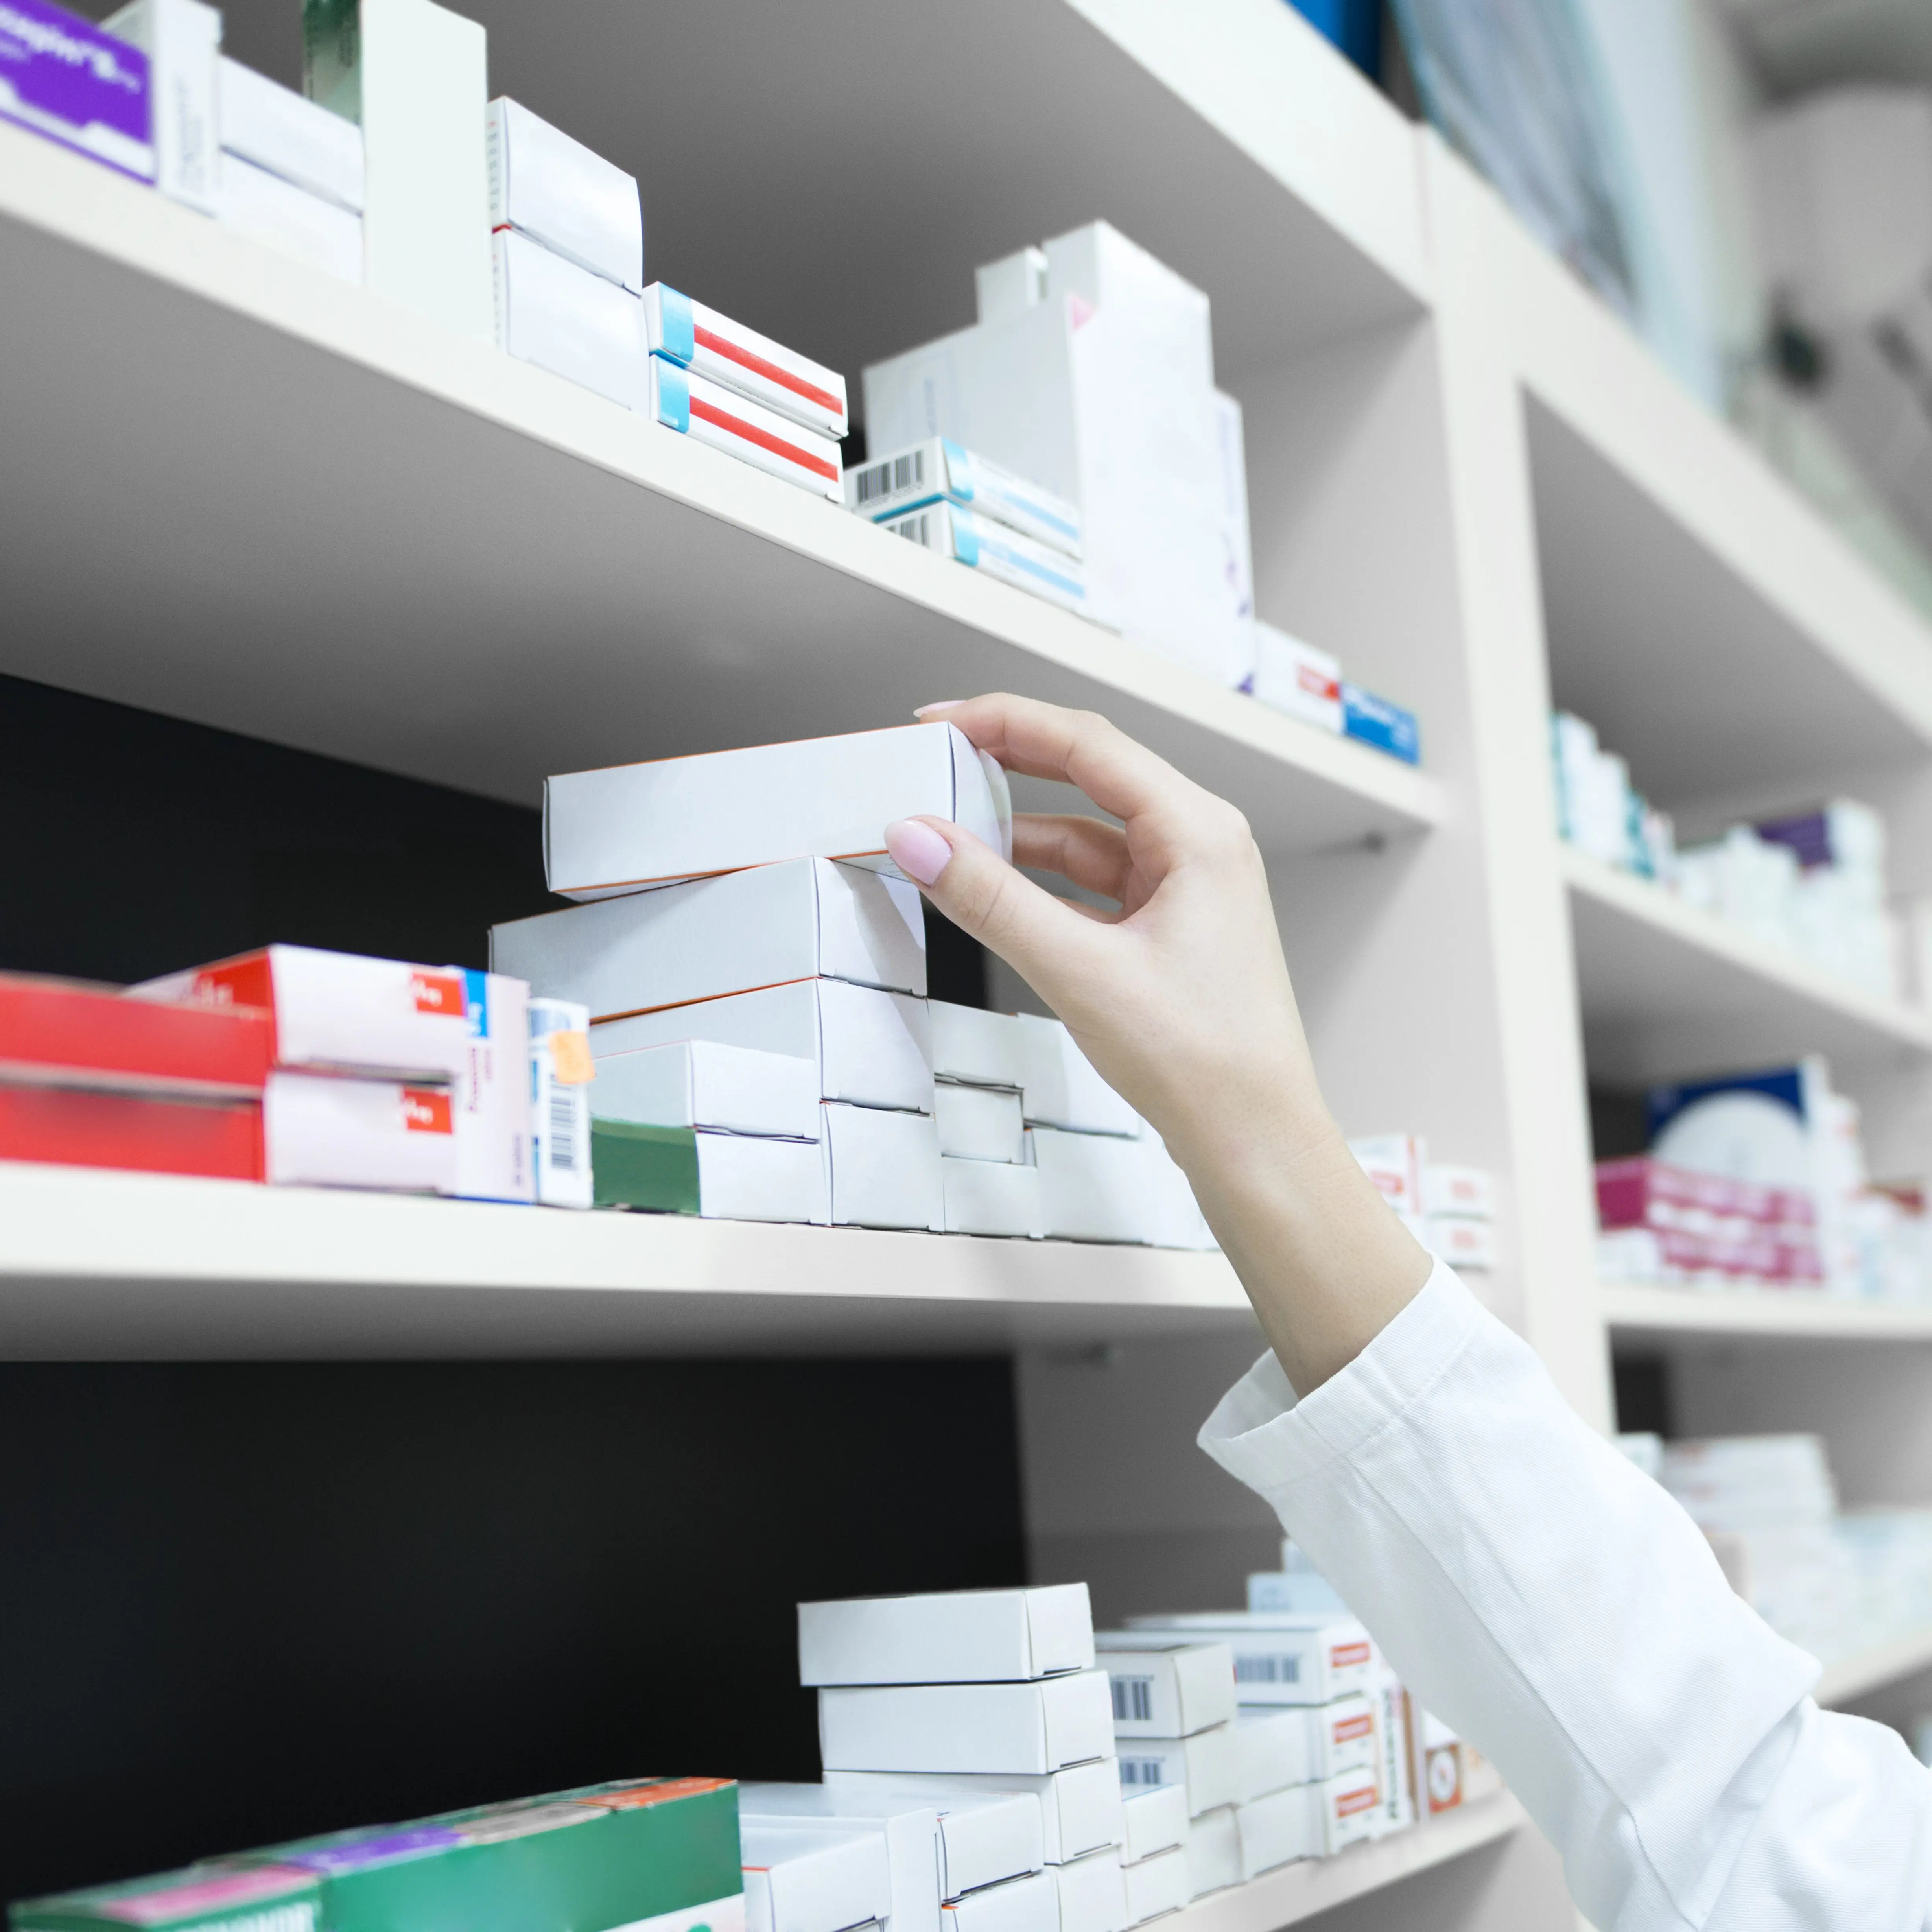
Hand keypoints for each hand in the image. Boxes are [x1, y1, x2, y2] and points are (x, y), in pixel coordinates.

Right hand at [885, 693, 1428, 1392]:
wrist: (1255, 1141)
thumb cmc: (1204, 1061)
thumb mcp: (1079, 970)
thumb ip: (992, 899)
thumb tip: (921, 839)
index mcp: (1199, 832)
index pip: (1088, 744)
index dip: (1005, 722)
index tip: (939, 722)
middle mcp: (1200, 846)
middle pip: (1089, 775)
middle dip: (1008, 763)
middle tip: (935, 758)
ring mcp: (1187, 888)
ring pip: (1087, 833)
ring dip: (1018, 829)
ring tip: (948, 831)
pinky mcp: (1169, 928)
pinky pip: (1094, 881)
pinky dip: (1041, 879)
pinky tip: (993, 886)